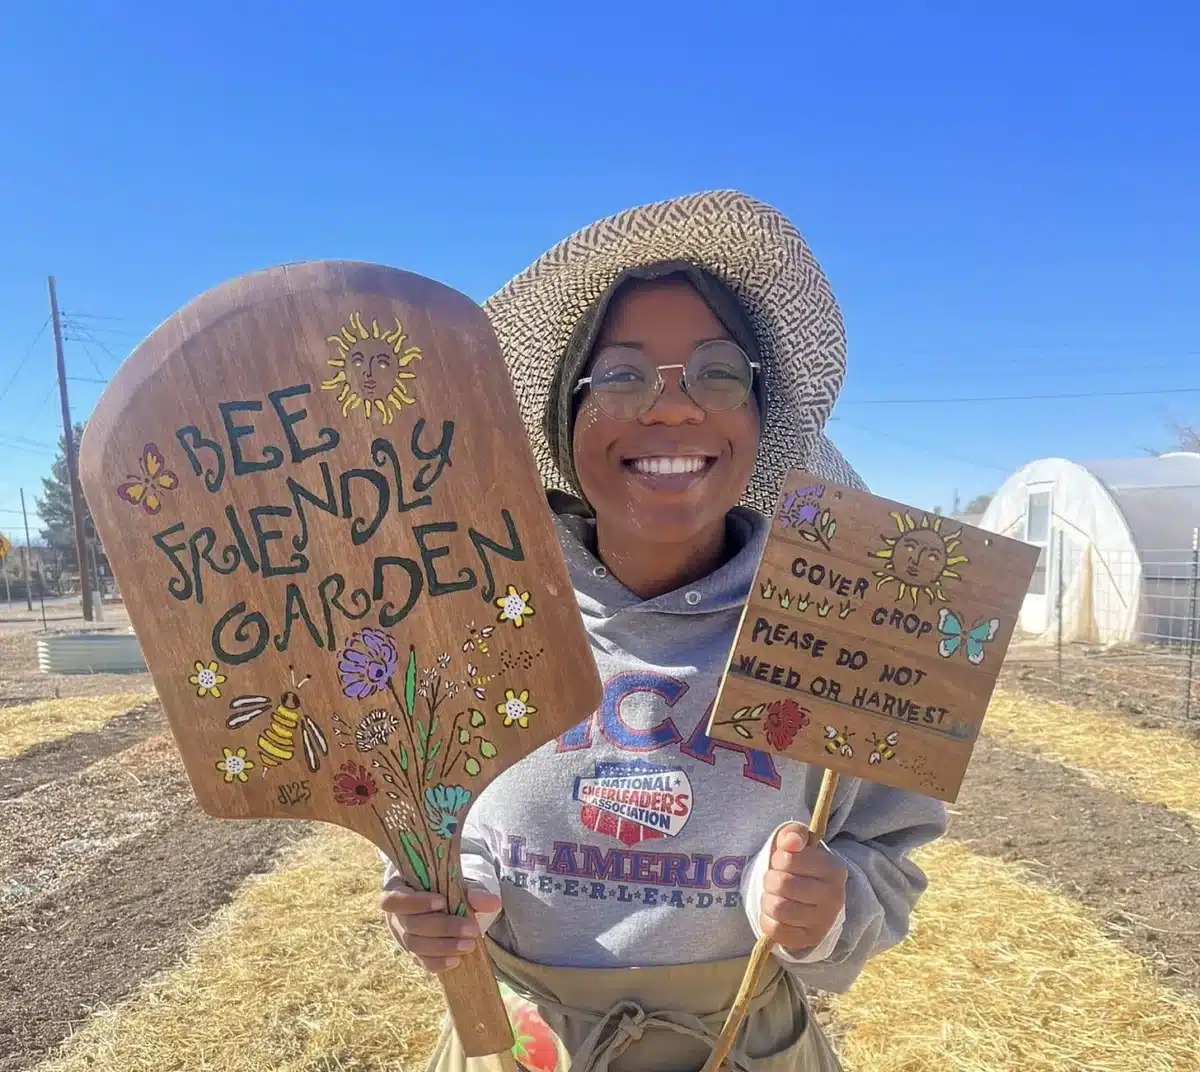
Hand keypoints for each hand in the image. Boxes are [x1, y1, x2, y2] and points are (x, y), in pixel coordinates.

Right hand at [380, 881, 502, 973]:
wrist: (441, 901)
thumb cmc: (443, 887)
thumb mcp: (455, 883)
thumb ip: (472, 891)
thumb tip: (493, 903)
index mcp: (396, 890)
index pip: (393, 899)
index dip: (415, 902)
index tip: (442, 901)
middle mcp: (394, 916)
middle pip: (410, 925)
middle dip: (442, 928)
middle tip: (471, 929)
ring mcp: (401, 936)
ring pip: (415, 945)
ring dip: (443, 947)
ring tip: (468, 946)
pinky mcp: (412, 953)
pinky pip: (420, 961)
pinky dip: (438, 963)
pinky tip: (456, 961)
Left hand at [759, 822, 846, 953]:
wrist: (812, 897)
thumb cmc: (801, 865)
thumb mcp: (799, 843)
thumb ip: (794, 834)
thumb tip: (791, 842)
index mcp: (834, 869)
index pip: (788, 859)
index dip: (777, 858)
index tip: (782, 860)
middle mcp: (835, 897)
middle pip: (781, 884)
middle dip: (770, 879)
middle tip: (774, 879)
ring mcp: (824, 921)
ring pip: (778, 908)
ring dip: (767, 899)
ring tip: (774, 895)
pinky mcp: (810, 939)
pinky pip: (775, 931)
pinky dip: (767, 919)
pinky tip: (775, 913)